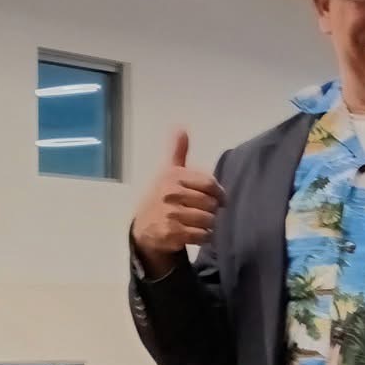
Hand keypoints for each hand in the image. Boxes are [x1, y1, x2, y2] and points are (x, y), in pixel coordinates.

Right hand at [131, 129, 223, 276]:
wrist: (145, 228)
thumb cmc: (163, 197)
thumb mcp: (169, 173)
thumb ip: (178, 153)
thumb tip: (180, 128)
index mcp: (173, 176)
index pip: (209, 183)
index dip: (219, 192)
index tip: (219, 198)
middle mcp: (171, 193)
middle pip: (211, 203)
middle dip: (213, 209)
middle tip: (206, 212)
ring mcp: (171, 214)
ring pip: (209, 219)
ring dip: (210, 224)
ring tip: (201, 222)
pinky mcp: (172, 233)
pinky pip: (202, 235)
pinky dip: (205, 236)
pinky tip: (197, 233)